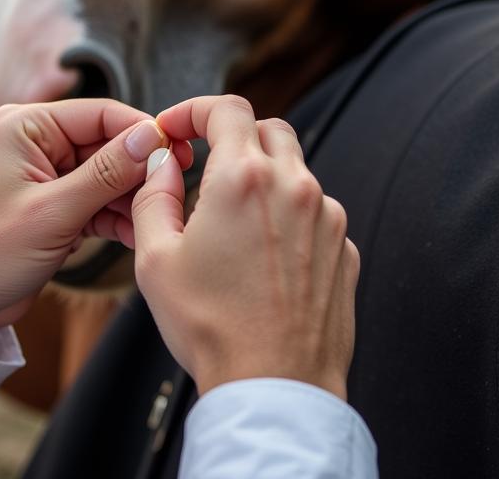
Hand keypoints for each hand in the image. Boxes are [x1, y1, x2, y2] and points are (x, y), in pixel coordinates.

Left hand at [0, 99, 192, 342]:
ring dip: (132, 198)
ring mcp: (49, 174)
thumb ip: (107, 172)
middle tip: (175, 191)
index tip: (179, 153)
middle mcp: (39, 141)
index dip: (142, 132)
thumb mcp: (54, 211)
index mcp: (28, 125)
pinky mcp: (57, 204)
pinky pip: (99, 201)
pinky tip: (140, 234)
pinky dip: (118, 217)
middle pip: (109, 143)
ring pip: (109, 174)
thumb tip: (153, 137)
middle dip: (140, 169)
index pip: (101, 113)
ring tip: (158, 218)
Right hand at [131, 95, 358, 397]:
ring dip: (264, 178)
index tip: (176, 129)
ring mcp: (327, 219)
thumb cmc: (211, 327)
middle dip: (234, 136)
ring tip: (233, 223)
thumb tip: (160, 163)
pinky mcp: (346, 250)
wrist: (274, 389)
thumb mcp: (155, 259)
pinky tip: (265, 256)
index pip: (226, 108)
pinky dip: (289, 216)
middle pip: (268, 128)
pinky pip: (315, 212)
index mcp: (244, 179)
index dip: (194, 109)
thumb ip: (152, 194)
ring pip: (295, 170)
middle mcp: (294, 187)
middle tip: (205, 165)